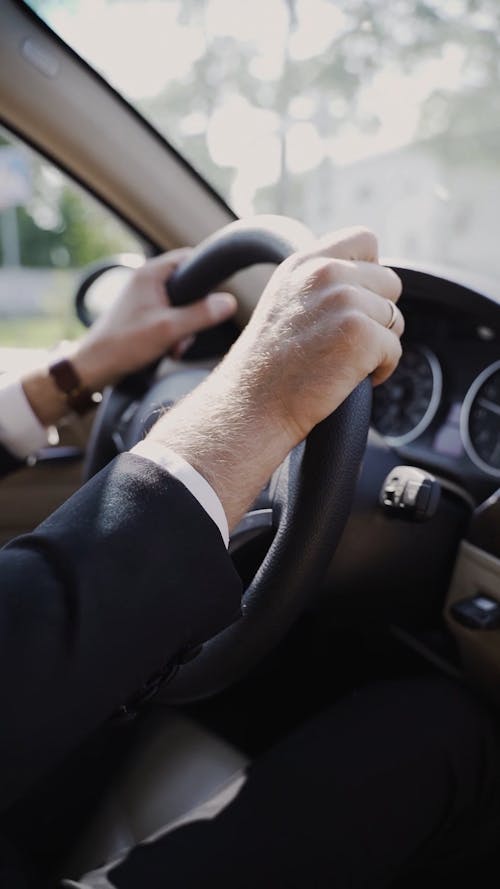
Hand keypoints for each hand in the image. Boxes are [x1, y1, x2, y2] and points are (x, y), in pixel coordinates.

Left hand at [22, 249, 235, 427]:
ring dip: (184, 329)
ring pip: (180, 307)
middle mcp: (146, 281)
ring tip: (174, 347)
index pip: (189, 258)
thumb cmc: (124, 344)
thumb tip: (229, 302)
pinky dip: (173, 335)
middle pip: (188, 287)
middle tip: (189, 333)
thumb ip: (201, 314)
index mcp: (150, 274)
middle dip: (195, 313)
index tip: (216, 295)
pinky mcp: (142, 316)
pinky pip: (169, 319)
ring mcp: (143, 299)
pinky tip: (167, 350)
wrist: (93, 367)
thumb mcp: (169, 330)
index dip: (206, 275)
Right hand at [225, 226, 402, 442]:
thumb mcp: (283, 301)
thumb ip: (318, 281)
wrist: (253, 404)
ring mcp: (345, 301)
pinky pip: (395, 349)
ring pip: (394, 318)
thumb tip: (366, 277)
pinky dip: (381, 369)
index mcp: (304, 262)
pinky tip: (348, 379)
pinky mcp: (362, 333)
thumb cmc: (267, 366)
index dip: (370, 272)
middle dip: (377, 313)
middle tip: (346, 341)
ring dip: (379, 344)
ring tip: (343, 362)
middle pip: (389, 282)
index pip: (364, 240)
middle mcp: (324, 273)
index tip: (356, 302)